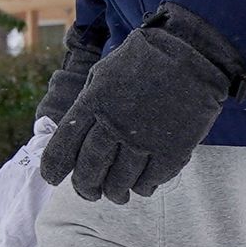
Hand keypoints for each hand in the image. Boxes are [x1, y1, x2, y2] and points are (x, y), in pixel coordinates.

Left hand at [38, 5, 245, 201]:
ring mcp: (143, 140)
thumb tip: (76, 135)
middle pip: (89, 170)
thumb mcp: (103, 73)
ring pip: (119, 182)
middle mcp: (114, 125)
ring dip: (114, 193)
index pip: (63, 147)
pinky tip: (142, 187)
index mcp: (93, 104)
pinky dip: (143, 188)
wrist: (193, 51)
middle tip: (87, 193)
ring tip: (116, 195)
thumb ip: (88, 104)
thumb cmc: (146, 59)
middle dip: (84, 188)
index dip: (54, 167)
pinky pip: (151, 180)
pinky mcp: (171, 149)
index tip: (53, 178)